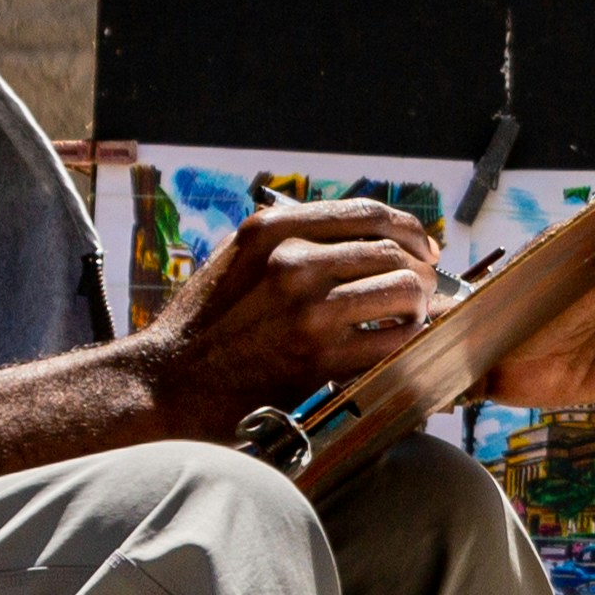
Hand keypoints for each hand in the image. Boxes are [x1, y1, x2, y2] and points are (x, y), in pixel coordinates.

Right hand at [143, 197, 445, 425]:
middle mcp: (292, 261)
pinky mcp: (319, 358)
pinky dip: (407, 342)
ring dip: (419, 307)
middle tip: (423, 291)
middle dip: (420, 272)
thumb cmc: (207, 322)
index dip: (409, 228)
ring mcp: (308, 310)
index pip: (368, 212)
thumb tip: (365, 235)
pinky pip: (394, 340)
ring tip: (411, 319)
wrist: (170, 382)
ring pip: (403, 291)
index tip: (425, 247)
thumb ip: (292, 237)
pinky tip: (397, 347)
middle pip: (393, 252)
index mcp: (273, 228)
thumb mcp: (239, 257)